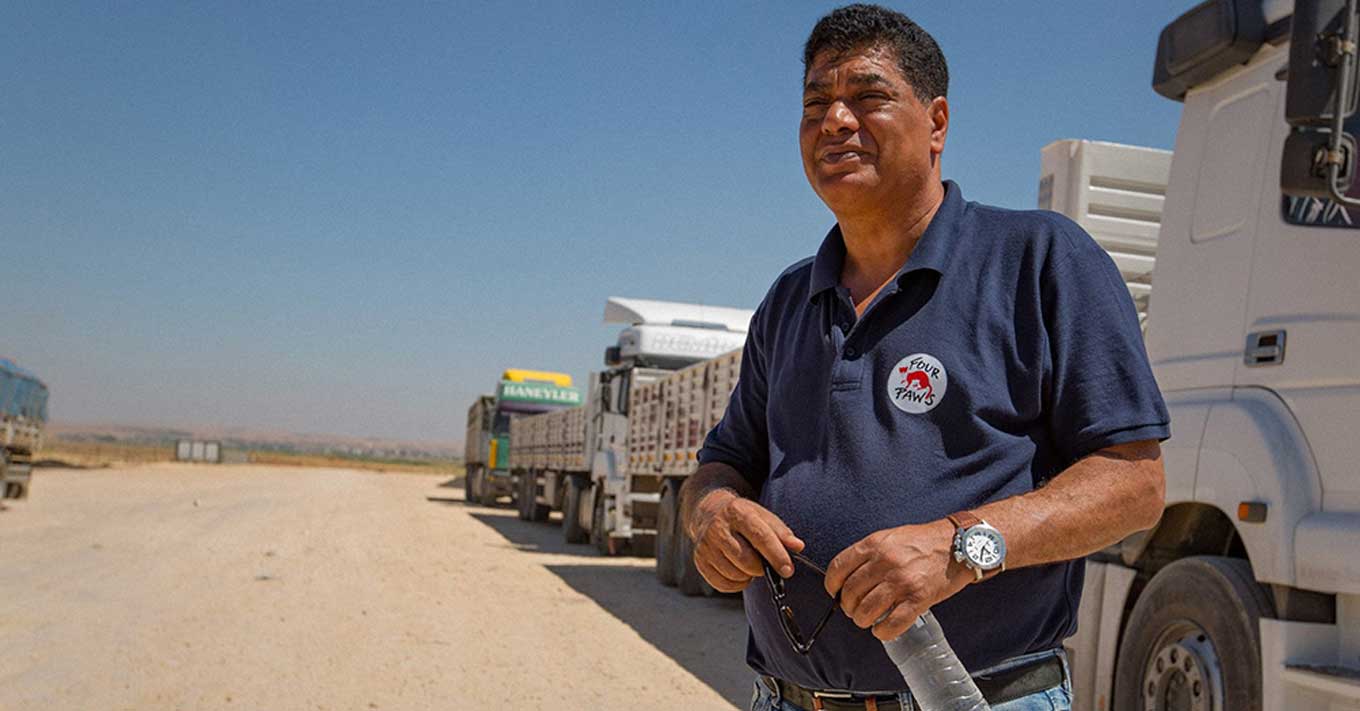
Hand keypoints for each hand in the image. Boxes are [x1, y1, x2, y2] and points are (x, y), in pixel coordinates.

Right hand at [689, 488, 804, 592]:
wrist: (710, 512)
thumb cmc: (742, 517)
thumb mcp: (763, 516)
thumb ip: (782, 532)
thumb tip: (797, 547)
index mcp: (737, 512)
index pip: (760, 536)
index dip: (776, 555)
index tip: (788, 570)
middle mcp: (718, 528)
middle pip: (746, 560)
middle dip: (761, 568)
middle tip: (765, 564)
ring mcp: (706, 545)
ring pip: (734, 574)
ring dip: (748, 576)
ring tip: (749, 564)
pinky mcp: (700, 561)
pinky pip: (723, 584)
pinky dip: (737, 584)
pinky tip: (739, 572)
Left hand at [824, 519, 970, 640]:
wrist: (958, 544)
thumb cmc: (923, 542)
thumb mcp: (889, 537)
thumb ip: (868, 555)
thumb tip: (847, 578)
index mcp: (874, 545)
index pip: (838, 568)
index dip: (832, 586)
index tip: (835, 593)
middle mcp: (884, 562)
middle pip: (850, 593)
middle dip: (848, 607)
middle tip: (854, 610)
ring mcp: (901, 582)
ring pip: (866, 611)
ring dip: (863, 621)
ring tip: (868, 620)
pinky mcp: (918, 599)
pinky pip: (892, 624)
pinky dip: (883, 632)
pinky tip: (884, 629)